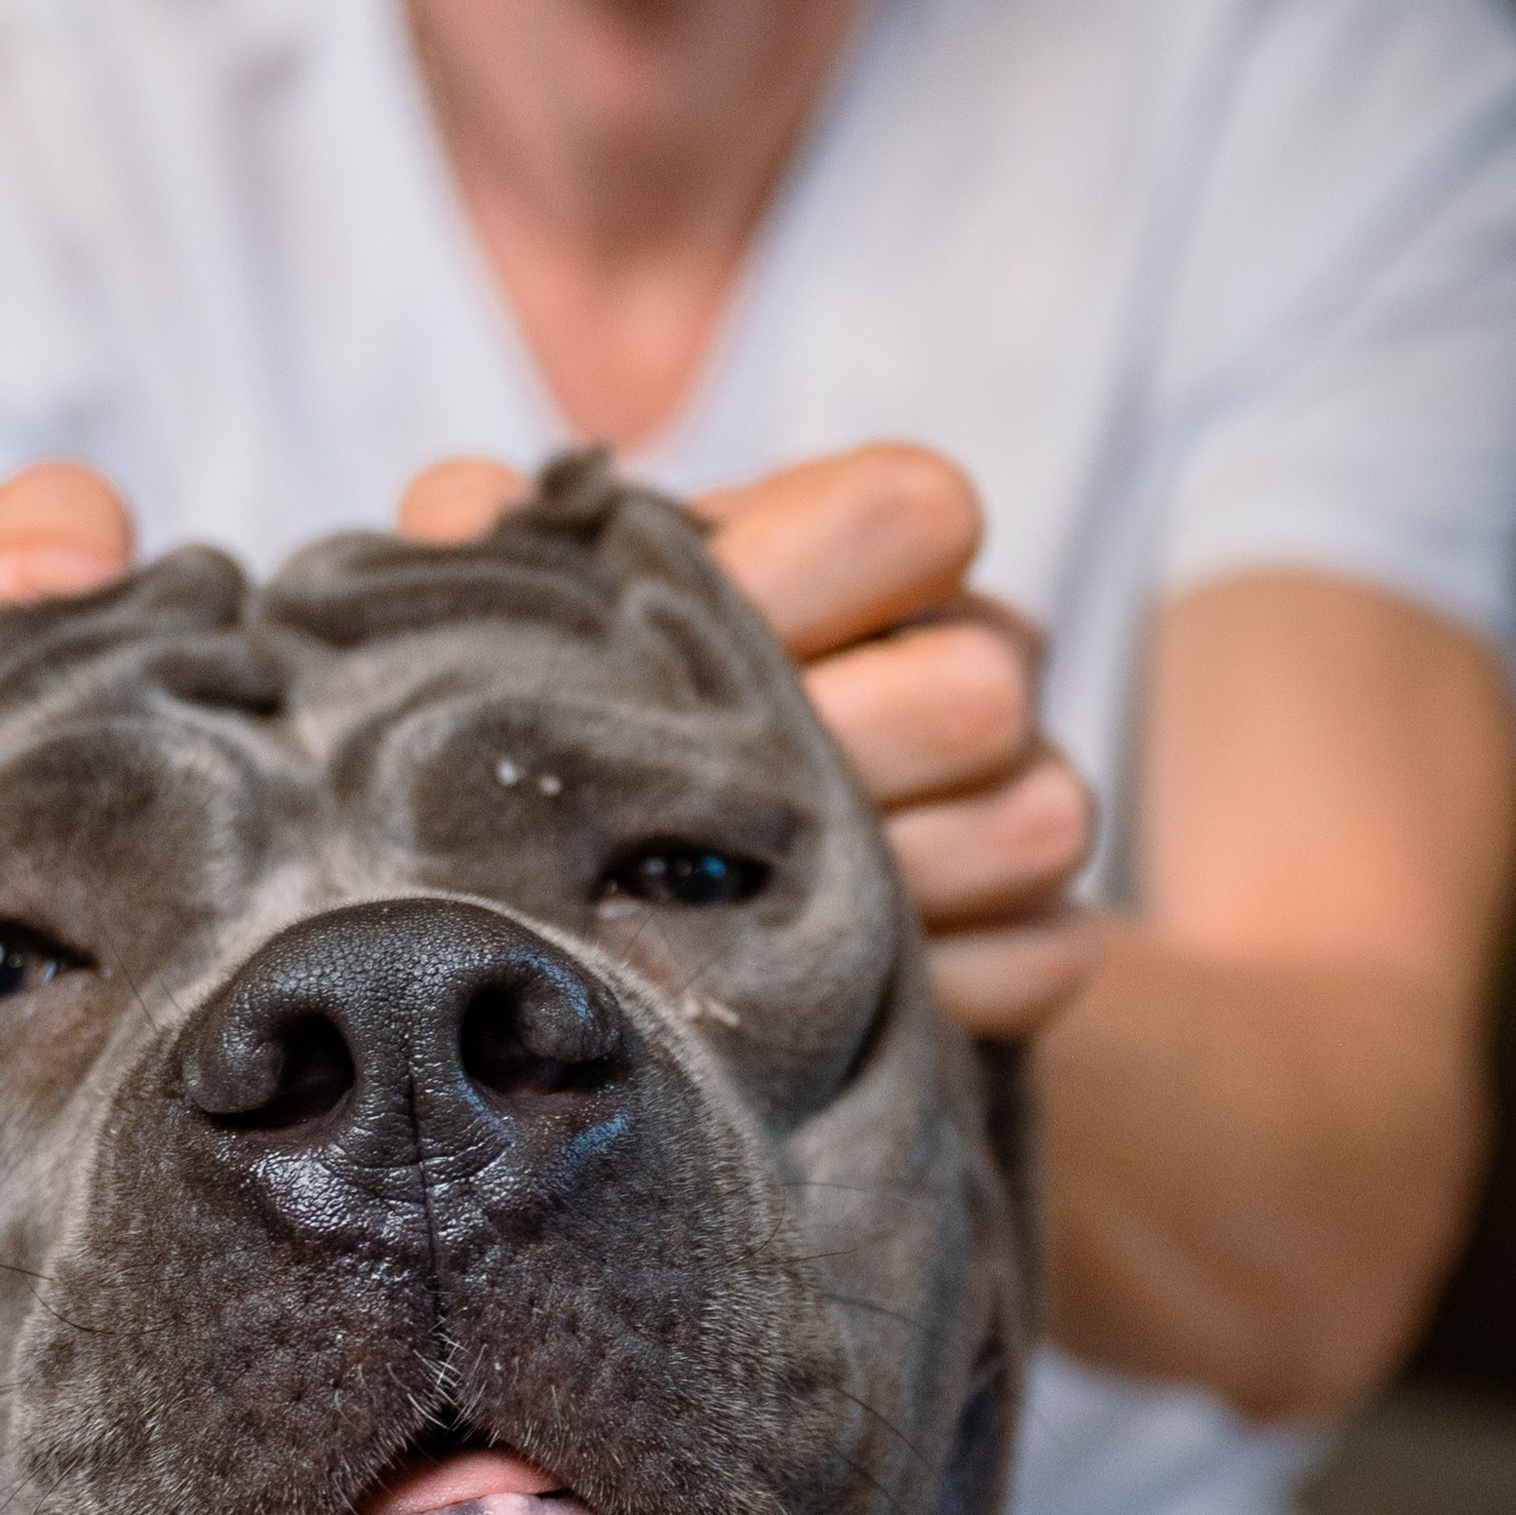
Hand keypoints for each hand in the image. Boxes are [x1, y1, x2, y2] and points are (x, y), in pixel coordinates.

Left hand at [399, 449, 1098, 1037]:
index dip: (809, 581)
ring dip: (887, 892)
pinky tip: (824, 1004)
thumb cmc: (588, 707)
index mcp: (858, 544)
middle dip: (832, 769)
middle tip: (702, 826)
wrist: (646, 886)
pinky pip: (1057, 952)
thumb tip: (458, 517)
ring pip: (1041, 818)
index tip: (702, 650)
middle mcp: (971, 650)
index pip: (917, 510)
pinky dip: (948, 992)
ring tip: (755, 917)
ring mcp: (1022, 789)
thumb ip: (483, 542)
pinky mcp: (1042, 927)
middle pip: (979, 691)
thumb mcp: (523, 614)